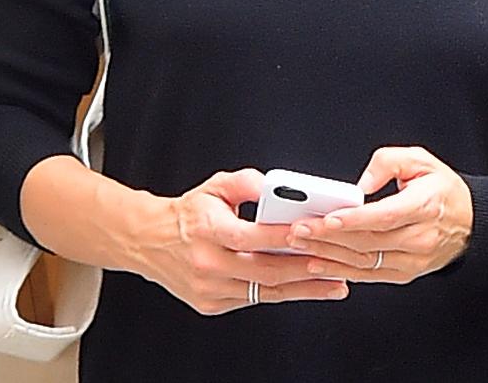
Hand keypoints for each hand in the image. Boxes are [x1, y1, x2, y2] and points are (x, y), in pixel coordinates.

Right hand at [130, 169, 351, 313]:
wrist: (149, 242)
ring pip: (264, 291)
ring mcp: (208, 289)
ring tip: (334, 283)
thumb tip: (277, 185)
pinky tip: (305, 287)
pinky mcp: (211, 304)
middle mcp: (207, 264)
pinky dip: (281, 293)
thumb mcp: (215, 186)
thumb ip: (247, 182)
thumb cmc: (190, 212)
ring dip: (302, 288)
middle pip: (264, 270)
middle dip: (305, 268)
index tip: (312, 233)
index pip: (251, 237)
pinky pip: (254, 299)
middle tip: (337, 264)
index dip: (283, 236)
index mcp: (207, 230)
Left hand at [287, 145, 473, 284]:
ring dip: (328, 255)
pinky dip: (341, 270)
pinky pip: (368, 275)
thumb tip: (360, 185)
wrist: (471, 223)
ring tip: (301, 245)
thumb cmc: (442, 190)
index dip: (353, 220)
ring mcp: (413, 260)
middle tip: (298, 230)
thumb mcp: (422, 160)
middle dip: (327, 237)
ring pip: (364, 261)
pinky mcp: (405, 274)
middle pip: (367, 241)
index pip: (384, 216)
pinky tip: (319, 263)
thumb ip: (388, 162)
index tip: (325, 218)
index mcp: (425, 206)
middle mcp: (420, 237)